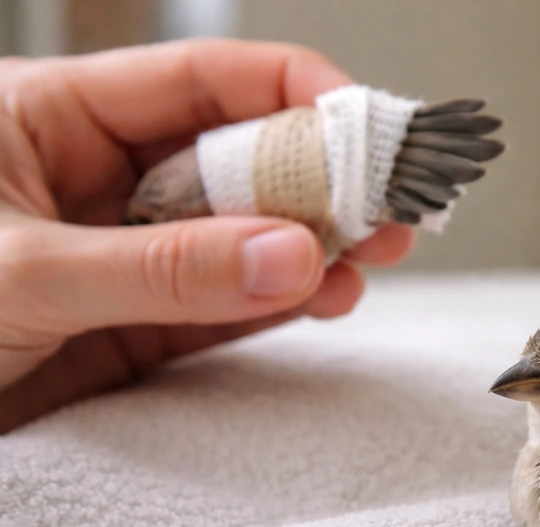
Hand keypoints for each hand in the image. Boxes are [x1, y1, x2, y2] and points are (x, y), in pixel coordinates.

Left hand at [0, 39, 414, 433]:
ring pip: (246, 235)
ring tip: (373, 259)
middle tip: (397, 204)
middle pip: (242, 158)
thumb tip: (294, 255)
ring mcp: (131, 256)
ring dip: (316, 245)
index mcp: (58, 118)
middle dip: (324, 178)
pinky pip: (228, 303)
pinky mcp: (141, 327)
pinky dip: (282, 302)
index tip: (370, 131)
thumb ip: (159, 266)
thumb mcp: (19, 274)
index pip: (207, 80)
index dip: (300, 93)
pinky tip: (327, 296)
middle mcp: (104, 180)